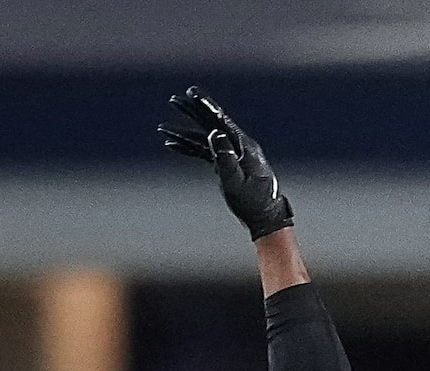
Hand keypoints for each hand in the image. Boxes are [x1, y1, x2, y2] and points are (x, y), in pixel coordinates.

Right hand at [160, 88, 292, 240]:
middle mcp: (238, 147)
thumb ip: (226, 158)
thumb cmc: (255, 202)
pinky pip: (205, 153)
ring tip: (164, 129)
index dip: (206, 106)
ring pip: (205, 139)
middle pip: (211, 125)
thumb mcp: (238, 182)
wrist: (266, 219)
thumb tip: (216, 133)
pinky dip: (189, 149)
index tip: (192, 93)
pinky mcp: (227, 165)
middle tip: (175, 100)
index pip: (221, 121)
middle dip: (192, 113)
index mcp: (244, 147)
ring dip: (185, 134)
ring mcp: (232, 156)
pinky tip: (174, 146)